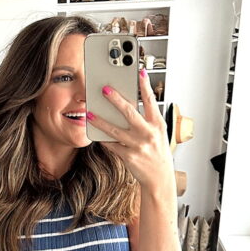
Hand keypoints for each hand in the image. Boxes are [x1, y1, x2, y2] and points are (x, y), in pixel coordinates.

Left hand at [88, 70, 174, 195]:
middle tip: (104, 89)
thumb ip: (147, 120)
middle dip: (116, 100)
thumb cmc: (158, 153)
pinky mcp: (128, 157)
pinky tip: (95, 132)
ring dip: (101, 121)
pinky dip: (103, 138)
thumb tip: (129, 106)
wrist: (160, 179)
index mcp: (158, 125)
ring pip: (115, 130)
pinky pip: (112, 145)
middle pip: (130, 113)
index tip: (139, 71)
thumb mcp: (158, 134)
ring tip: (90, 113)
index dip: (145, 85)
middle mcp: (148, 134)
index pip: (151, 101)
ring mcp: (138, 146)